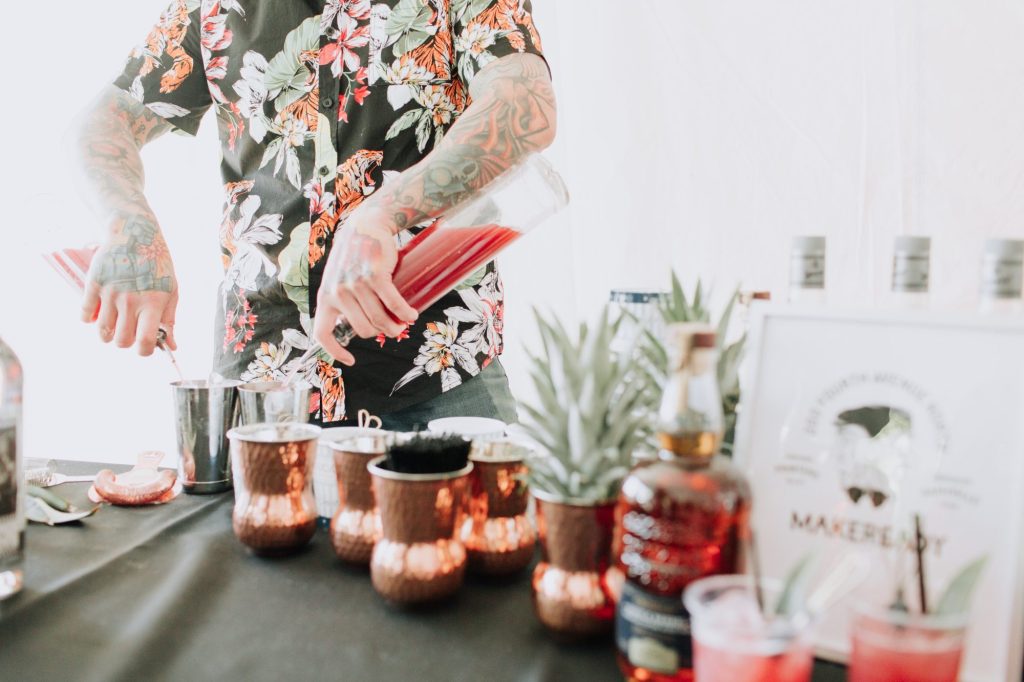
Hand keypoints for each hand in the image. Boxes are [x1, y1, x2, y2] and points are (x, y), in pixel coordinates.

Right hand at [81, 215, 178, 356]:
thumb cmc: (157, 265)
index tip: (144, 347)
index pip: (145, 341)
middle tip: (129, 331)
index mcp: (153, 303)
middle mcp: (131, 300)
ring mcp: (110, 292)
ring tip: (114, 324)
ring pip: (103, 332)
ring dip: (108, 334)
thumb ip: (169, 319)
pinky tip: (99, 312)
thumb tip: (171, 346)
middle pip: (121, 341)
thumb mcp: (171, 290)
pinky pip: (85, 315)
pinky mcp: (94, 284)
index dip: (144, 351)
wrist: (135, 234)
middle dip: (126, 342)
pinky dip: (89, 319)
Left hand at [314, 209, 417, 364]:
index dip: (334, 351)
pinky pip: (393, 303)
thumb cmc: (355, 253)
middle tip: (392, 328)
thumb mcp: (339, 277)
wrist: (367, 224)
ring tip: (404, 324)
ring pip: (379, 319)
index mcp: (326, 296)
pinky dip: (405, 313)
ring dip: (396, 326)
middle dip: (379, 332)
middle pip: (362, 329)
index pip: (322, 333)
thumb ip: (345, 299)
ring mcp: (356, 284)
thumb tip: (363, 326)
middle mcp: (338, 292)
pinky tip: (412, 315)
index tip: (350, 360)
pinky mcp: (375, 276)